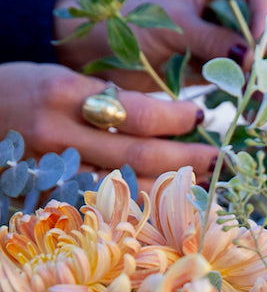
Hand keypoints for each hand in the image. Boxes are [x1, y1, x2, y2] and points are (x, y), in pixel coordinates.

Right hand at [0, 62, 217, 194]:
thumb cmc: (24, 92)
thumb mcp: (62, 79)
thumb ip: (107, 98)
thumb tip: (167, 117)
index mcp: (64, 95)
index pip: (134, 112)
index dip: (173, 118)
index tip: (199, 117)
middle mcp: (59, 136)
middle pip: (136, 155)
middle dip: (184, 159)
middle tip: (216, 158)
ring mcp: (52, 172)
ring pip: (122, 190)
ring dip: (168, 192)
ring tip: (201, 187)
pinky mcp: (48, 198)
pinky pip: (100, 210)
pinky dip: (135, 212)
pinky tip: (162, 212)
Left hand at [54, 0, 266, 90]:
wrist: (94, 51)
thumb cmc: (125, 20)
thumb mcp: (172, 25)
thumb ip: (212, 40)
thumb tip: (251, 56)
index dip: (264, 14)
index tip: (260, 39)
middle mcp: (218, 6)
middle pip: (258, 26)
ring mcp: (216, 38)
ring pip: (251, 55)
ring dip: (260, 75)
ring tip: (265, 97)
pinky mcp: (210, 66)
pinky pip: (235, 78)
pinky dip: (244, 91)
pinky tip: (251, 106)